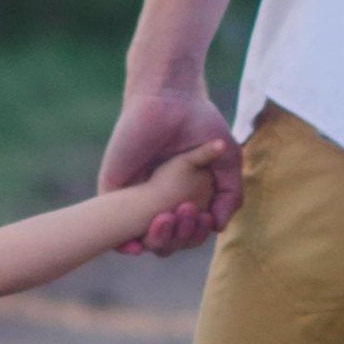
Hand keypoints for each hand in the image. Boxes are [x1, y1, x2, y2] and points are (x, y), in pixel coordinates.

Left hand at [100, 83, 239, 254]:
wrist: (169, 98)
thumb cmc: (199, 123)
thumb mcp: (226, 160)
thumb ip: (230, 194)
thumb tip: (217, 228)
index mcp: (183, 197)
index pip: (188, 233)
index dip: (196, 233)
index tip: (203, 215)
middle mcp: (158, 202)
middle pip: (168, 242)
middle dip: (181, 237)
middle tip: (186, 210)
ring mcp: (135, 198)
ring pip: (144, 240)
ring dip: (160, 240)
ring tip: (169, 215)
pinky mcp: (114, 190)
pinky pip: (114, 230)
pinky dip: (126, 245)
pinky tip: (138, 246)